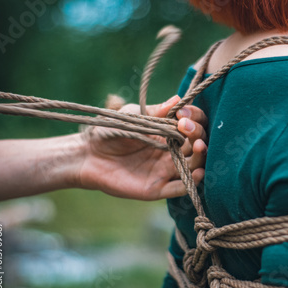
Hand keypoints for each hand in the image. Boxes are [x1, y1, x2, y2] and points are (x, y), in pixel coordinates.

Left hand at [77, 96, 207, 199]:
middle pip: (197, 145)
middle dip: (197, 134)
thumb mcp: (133, 117)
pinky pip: (180, 188)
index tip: (184, 113)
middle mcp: (171, 152)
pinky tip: (198, 172)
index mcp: (167, 133)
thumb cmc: (108, 132)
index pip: (192, 126)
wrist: (87, 155)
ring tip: (198, 146)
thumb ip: (155, 112)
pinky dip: (193, 182)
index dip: (195, 118)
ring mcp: (165, 171)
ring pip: (193, 166)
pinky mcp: (157, 188)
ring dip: (200, 156)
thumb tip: (177, 99)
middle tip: (186, 127)